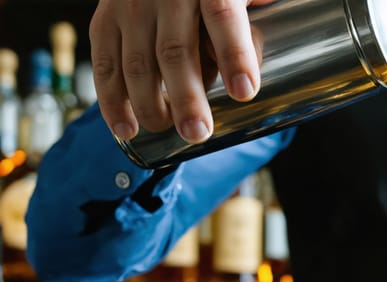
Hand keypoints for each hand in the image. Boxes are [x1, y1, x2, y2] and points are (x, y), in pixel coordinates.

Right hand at [89, 0, 273, 143]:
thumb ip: (249, 31)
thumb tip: (248, 76)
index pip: (222, 16)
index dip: (234, 55)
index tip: (244, 92)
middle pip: (174, 50)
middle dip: (187, 98)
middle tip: (198, 132)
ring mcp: (130, 6)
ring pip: (137, 63)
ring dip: (151, 105)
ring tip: (170, 132)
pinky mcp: (105, 20)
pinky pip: (105, 65)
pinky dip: (113, 101)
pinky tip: (126, 128)